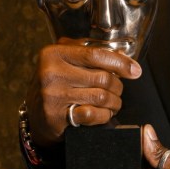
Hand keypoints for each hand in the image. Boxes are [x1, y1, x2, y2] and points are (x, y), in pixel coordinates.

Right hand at [26, 38, 141, 145]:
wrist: (35, 113)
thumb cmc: (55, 83)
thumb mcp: (63, 59)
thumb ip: (87, 52)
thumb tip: (121, 55)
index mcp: (54, 53)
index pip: (96, 54)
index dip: (120, 63)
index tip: (134, 70)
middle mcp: (51, 73)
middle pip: (102, 77)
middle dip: (118, 86)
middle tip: (118, 90)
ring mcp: (53, 96)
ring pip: (101, 96)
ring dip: (114, 102)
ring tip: (113, 102)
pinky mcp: (57, 116)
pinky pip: (93, 114)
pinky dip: (104, 115)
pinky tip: (104, 113)